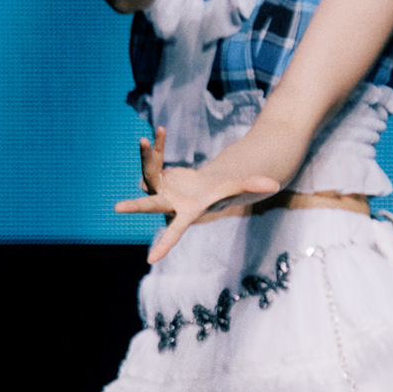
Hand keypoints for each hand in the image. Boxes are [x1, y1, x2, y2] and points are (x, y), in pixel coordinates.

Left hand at [117, 128, 280, 263]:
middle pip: (151, 203)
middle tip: (118, 208)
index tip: (151, 260)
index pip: (176, 230)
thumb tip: (274, 185)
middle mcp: (168, 203)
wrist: (204, 187)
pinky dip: (155, 146)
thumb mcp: (236, 186)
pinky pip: (152, 159)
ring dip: (149, 155)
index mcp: (188, 211)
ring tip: (150, 137)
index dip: (166, 244)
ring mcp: (159, 189)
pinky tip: (159, 131)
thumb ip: (252, 185)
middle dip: (136, 205)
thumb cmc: (221, 191)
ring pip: (149, 172)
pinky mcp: (156, 175)